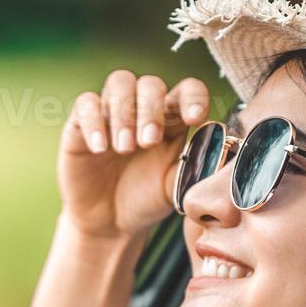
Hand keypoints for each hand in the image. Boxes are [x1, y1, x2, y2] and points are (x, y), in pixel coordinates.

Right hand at [58, 70, 210, 238]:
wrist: (110, 223)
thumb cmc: (147, 201)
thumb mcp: (177, 188)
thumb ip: (197, 166)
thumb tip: (224, 150)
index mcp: (172, 119)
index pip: (187, 90)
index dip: (193, 97)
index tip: (195, 118)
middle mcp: (142, 109)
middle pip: (150, 84)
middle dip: (151, 109)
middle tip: (148, 142)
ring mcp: (111, 114)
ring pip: (119, 83)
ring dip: (124, 113)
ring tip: (124, 149)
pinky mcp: (81, 125)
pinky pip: (86, 104)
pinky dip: (94, 121)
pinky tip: (100, 148)